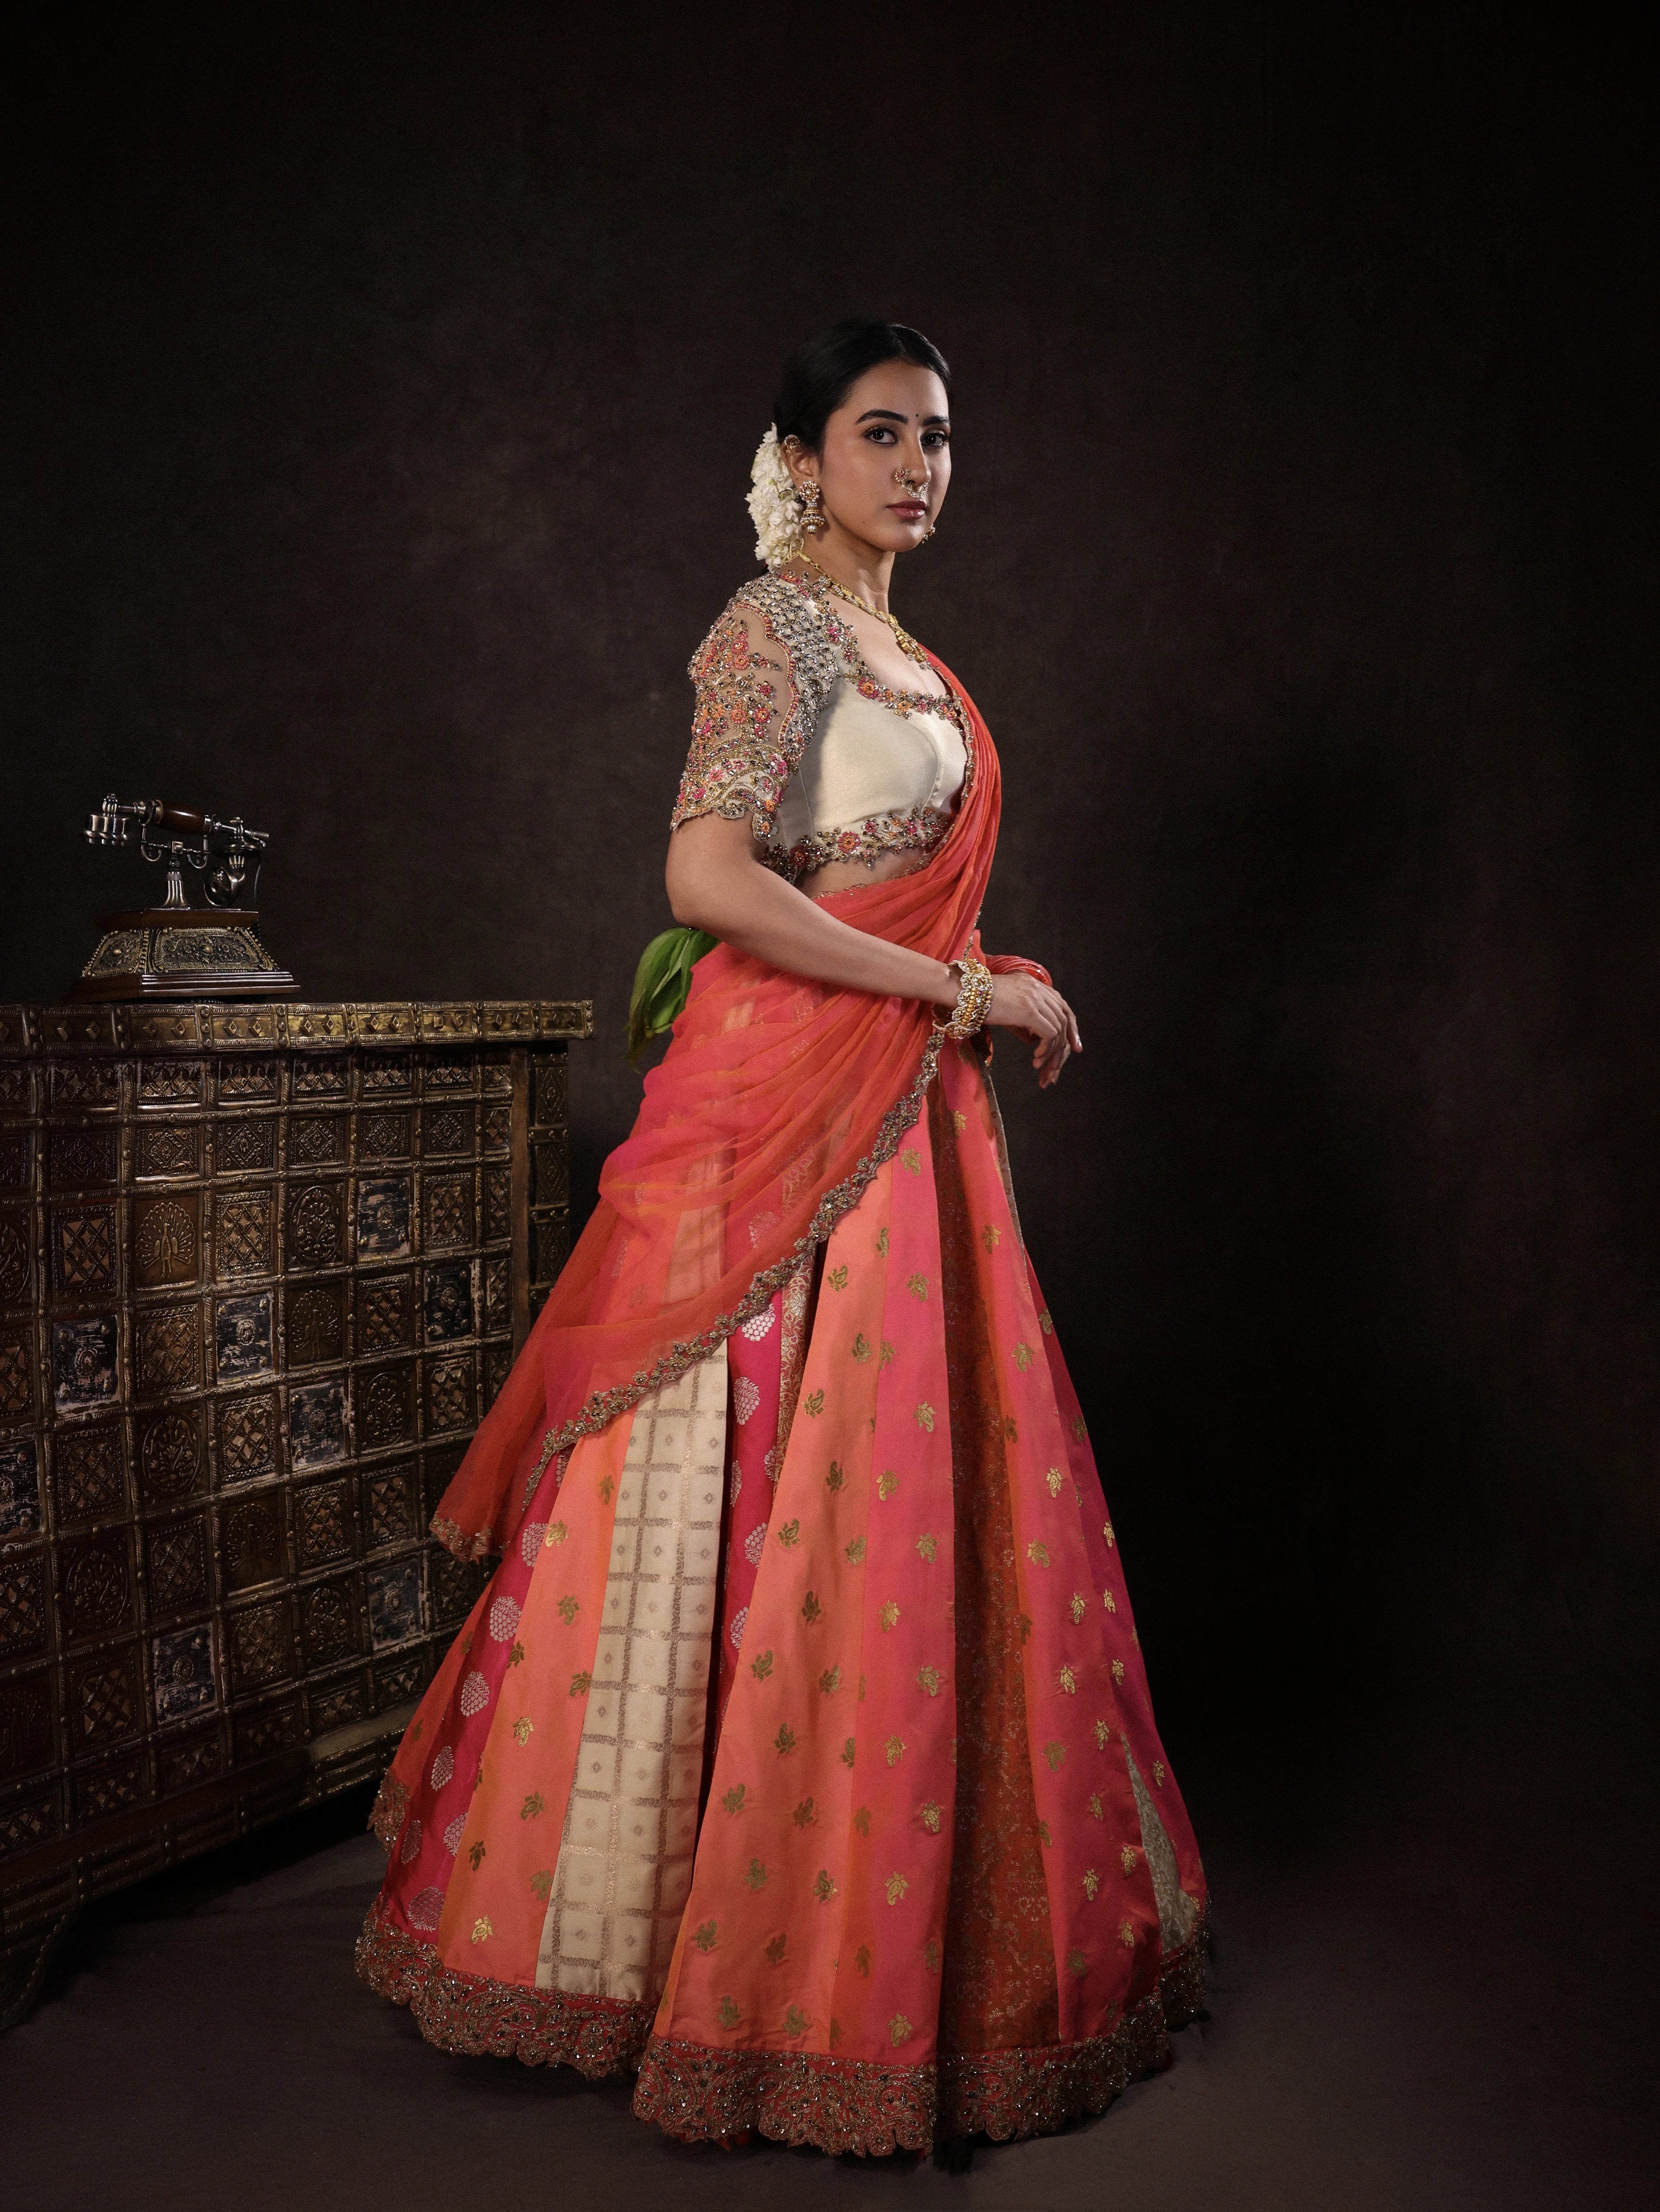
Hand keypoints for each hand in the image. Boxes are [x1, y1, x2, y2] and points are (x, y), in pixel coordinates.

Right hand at [984, 971, 1081, 1088]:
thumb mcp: (1007, 1009)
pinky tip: (1036, 1059)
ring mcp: (1035, 999)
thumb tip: (1034, 1039)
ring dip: (1051, 1052)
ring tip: (1041, 1067)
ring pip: (1058, 1029)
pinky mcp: (1029, 1011)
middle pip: (1064, 1020)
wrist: (965, 992)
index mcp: (1035, 985)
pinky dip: (1045, 1049)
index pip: (1063, 1006)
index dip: (1071, 1028)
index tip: (1073, 1047)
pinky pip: (1049, 1034)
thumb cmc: (979, 1002)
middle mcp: (1039, 989)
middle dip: (1063, 1046)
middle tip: (1057, 1066)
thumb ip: (1024, 1020)